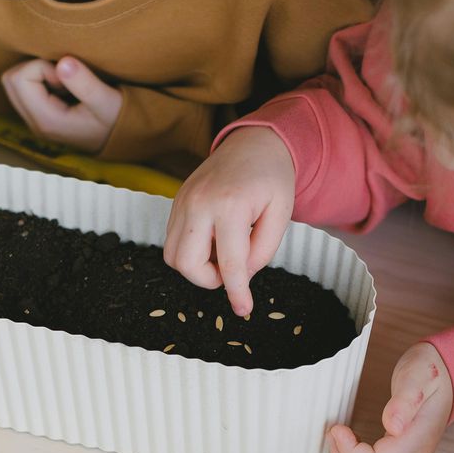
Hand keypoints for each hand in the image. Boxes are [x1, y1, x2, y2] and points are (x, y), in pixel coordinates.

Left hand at [1, 56, 121, 153]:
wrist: (121, 139)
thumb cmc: (116, 119)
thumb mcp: (107, 101)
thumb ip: (85, 83)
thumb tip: (63, 62)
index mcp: (46, 120)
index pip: (20, 78)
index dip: (43, 66)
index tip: (67, 76)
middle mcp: (34, 123)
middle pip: (9, 80)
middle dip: (35, 68)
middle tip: (63, 78)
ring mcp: (34, 121)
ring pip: (13, 83)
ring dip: (36, 74)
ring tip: (64, 84)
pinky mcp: (38, 116)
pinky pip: (22, 89)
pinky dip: (39, 80)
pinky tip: (62, 89)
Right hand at [164, 127, 294, 316]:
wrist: (254, 143)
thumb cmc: (271, 178)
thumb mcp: (281, 215)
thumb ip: (263, 250)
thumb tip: (241, 277)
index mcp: (230, 205)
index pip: (229, 264)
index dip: (237, 293)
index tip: (243, 310)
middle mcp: (199, 203)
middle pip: (187, 264)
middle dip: (209, 279)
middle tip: (231, 268)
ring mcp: (182, 201)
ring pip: (172, 256)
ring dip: (196, 267)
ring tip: (222, 252)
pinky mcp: (175, 202)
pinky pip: (172, 240)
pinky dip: (191, 250)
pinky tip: (213, 239)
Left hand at [330, 343, 452, 452]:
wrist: (448, 375)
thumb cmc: (431, 373)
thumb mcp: (417, 376)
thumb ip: (405, 400)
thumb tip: (392, 425)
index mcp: (418, 438)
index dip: (351, 452)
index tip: (338, 430)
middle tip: (334, 436)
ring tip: (338, 441)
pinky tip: (349, 444)